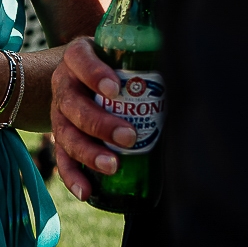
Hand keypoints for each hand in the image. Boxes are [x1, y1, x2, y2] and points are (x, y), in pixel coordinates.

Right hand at [50, 38, 136, 201]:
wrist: (83, 75)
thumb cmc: (113, 64)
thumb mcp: (124, 55)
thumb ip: (149, 62)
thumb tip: (189, 77)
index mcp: (77, 57)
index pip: (80, 60)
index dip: (94, 74)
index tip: (115, 88)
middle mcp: (64, 85)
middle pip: (73, 104)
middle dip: (100, 123)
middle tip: (128, 136)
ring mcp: (58, 113)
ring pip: (66, 134)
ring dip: (88, 153)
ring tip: (113, 165)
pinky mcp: (60, 138)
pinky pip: (62, 159)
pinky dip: (73, 177)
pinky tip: (87, 192)